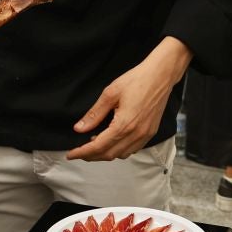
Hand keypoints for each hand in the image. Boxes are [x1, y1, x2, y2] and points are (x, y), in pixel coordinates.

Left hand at [66, 39, 191, 160]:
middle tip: (79, 151)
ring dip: (105, 153)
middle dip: (92, 156)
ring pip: (121, 154)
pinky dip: (119, 150)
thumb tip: (79, 128)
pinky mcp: (150, 133)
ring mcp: (145, 135)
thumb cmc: (137, 80)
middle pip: (109, 155)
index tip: (71, 154)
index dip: (83, 152)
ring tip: (94, 143)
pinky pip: (132, 149)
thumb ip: (94, 114)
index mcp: (124, 125)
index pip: (98, 146)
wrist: (160, 75)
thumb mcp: (110, 94)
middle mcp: (136, 134)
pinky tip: (112, 140)